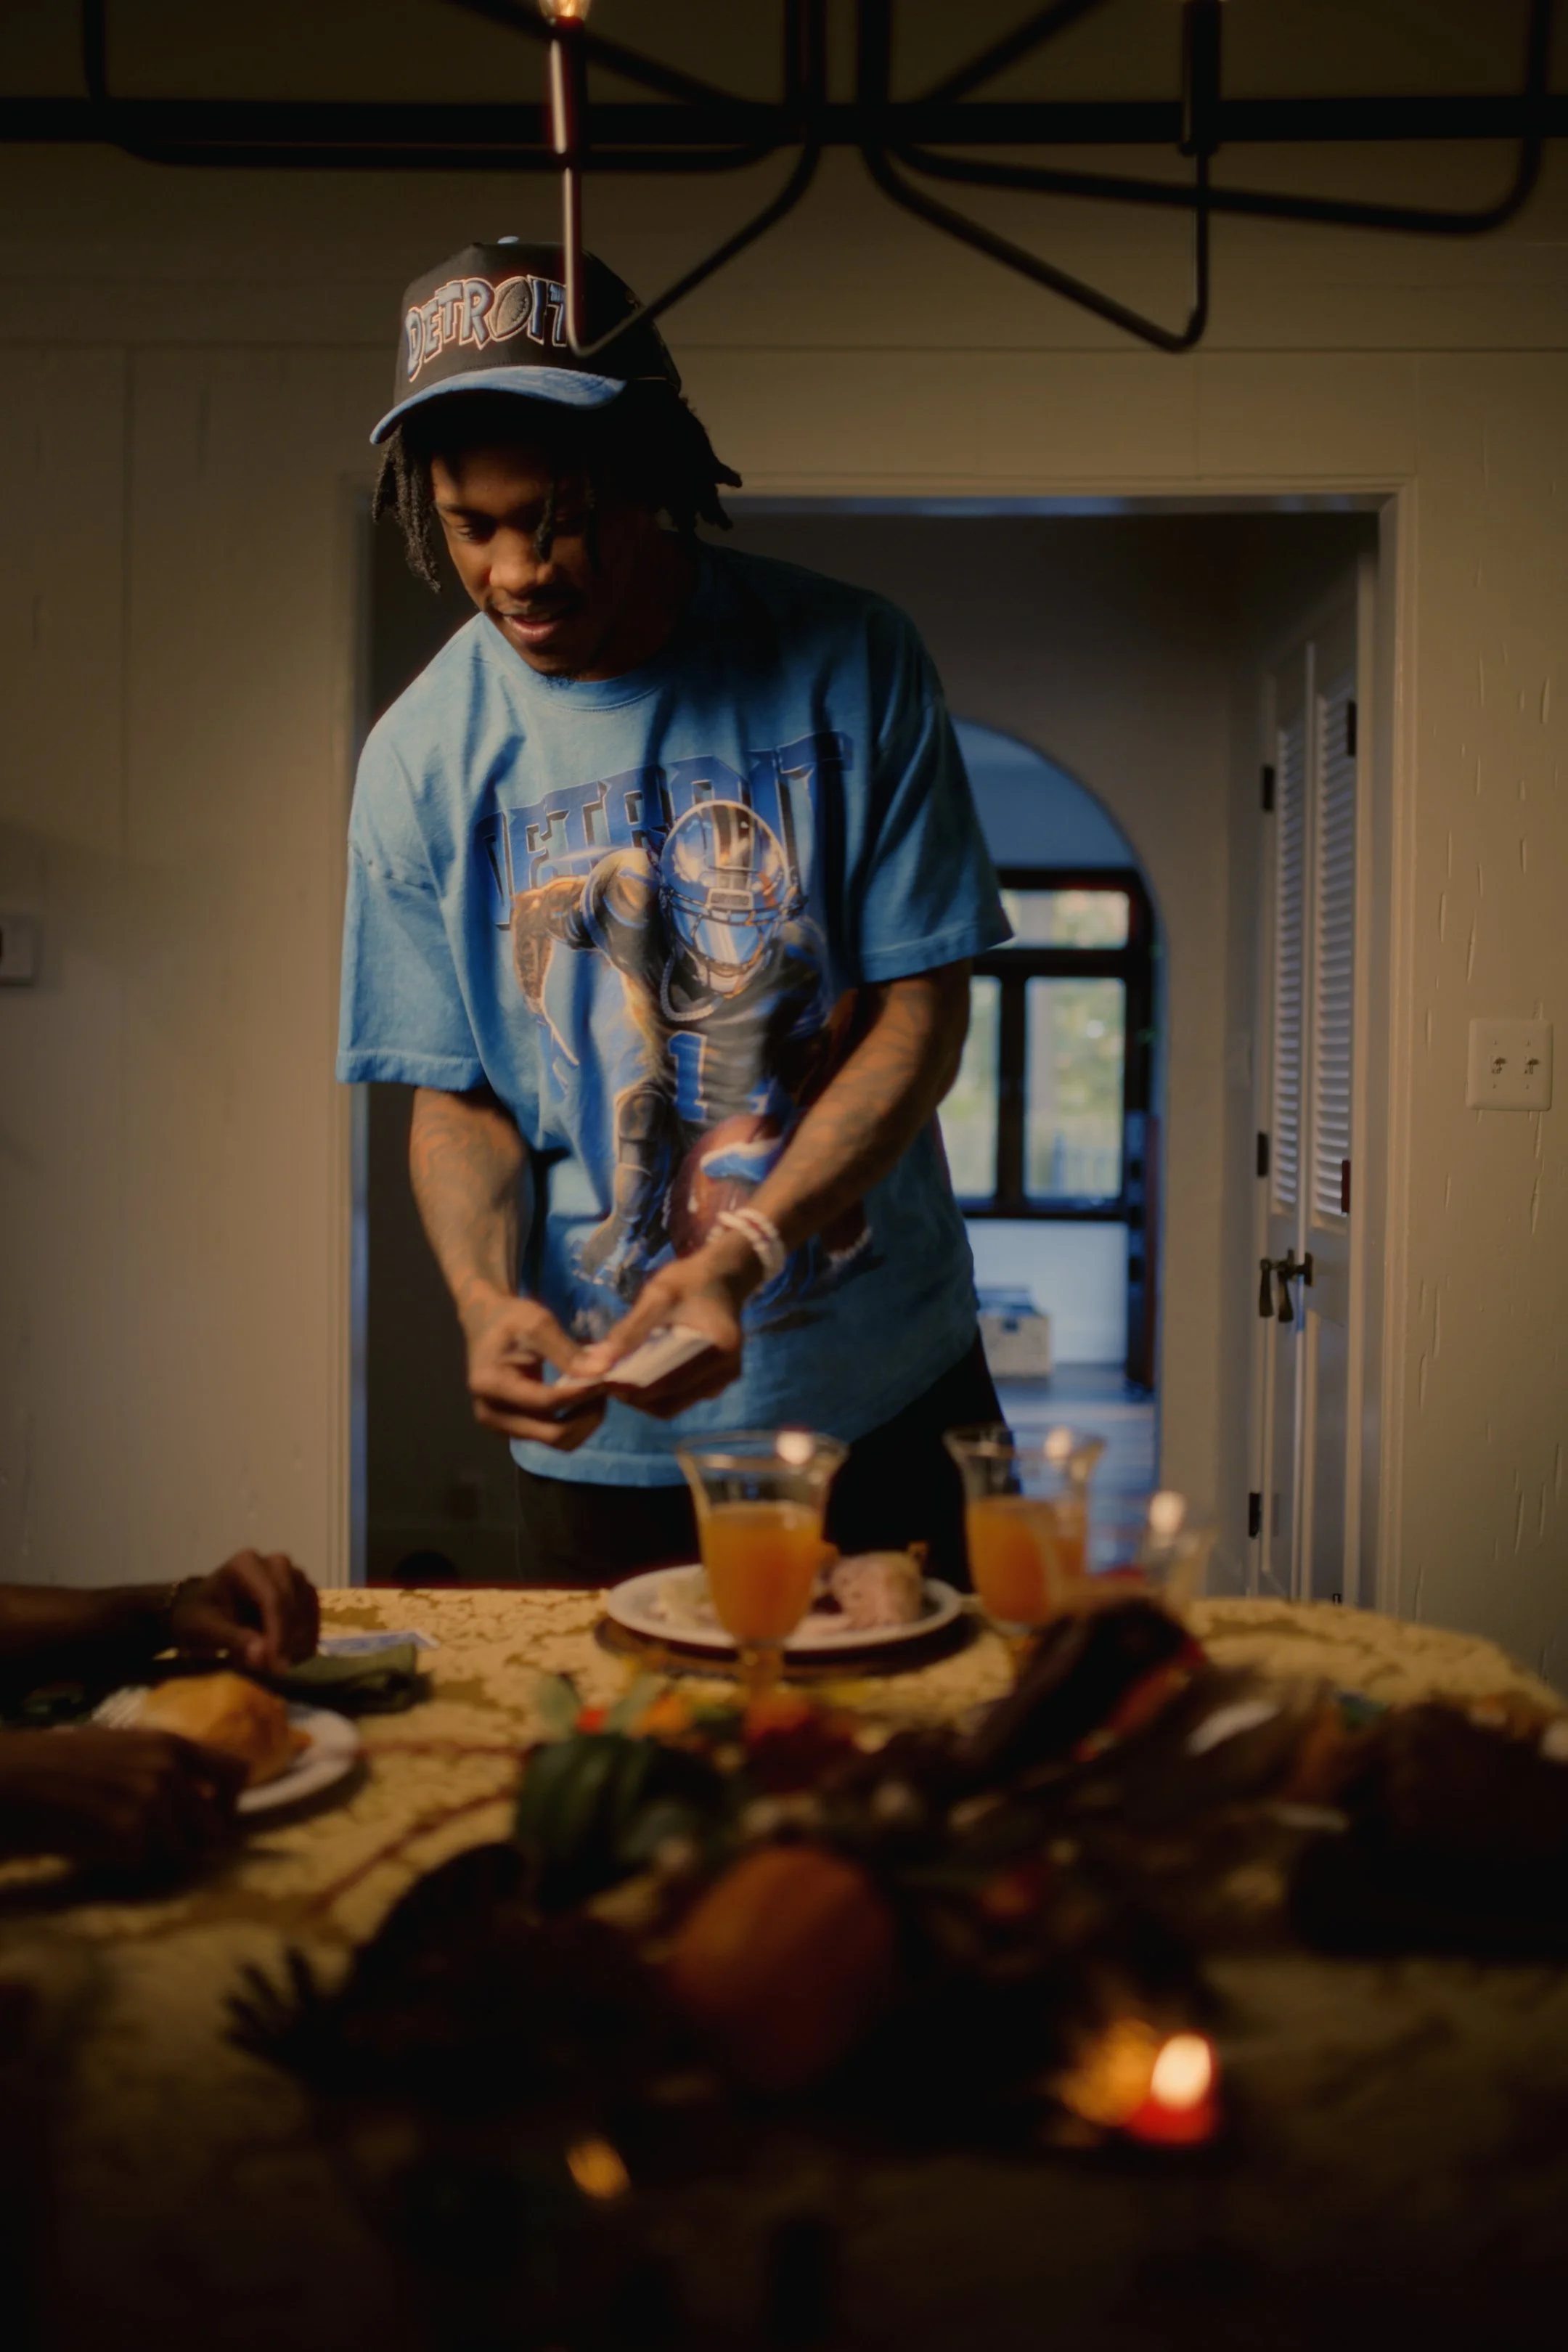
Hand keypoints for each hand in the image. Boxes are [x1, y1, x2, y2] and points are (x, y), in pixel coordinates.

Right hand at [0, 1730, 245, 1875]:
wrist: (15, 1778)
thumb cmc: (60, 1762)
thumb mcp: (124, 1747)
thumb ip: (166, 1766)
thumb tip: (205, 1799)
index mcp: (172, 1744)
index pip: (237, 1773)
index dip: (230, 1804)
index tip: (214, 1819)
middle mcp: (170, 1770)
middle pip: (215, 1828)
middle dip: (194, 1844)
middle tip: (162, 1847)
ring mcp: (152, 1802)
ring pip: (179, 1853)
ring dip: (153, 1856)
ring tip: (116, 1840)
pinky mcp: (129, 1833)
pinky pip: (143, 1865)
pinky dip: (124, 1865)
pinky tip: (97, 1847)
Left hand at [169, 1551, 320, 1674]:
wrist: (200, 1613)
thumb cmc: (198, 1618)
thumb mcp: (205, 1630)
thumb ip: (233, 1639)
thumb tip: (264, 1656)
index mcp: (246, 1565)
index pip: (272, 1598)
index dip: (278, 1633)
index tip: (277, 1666)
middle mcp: (273, 1563)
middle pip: (292, 1601)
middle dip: (288, 1639)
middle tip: (278, 1670)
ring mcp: (290, 1574)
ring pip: (306, 1605)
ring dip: (299, 1639)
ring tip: (283, 1665)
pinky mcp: (299, 1590)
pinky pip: (311, 1612)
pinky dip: (306, 1636)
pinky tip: (293, 1656)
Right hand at [463, 1285, 605, 1448]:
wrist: (487, 1324)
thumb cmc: (510, 1319)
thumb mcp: (538, 1323)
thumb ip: (568, 1351)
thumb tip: (603, 1370)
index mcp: (491, 1386)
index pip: (546, 1403)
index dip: (581, 1393)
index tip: (606, 1377)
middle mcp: (491, 1415)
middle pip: (553, 1434)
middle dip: (588, 1415)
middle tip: (605, 1387)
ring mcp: (502, 1427)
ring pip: (557, 1441)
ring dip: (584, 1421)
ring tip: (596, 1392)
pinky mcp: (514, 1430)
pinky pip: (552, 1437)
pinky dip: (574, 1422)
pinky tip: (583, 1398)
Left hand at [569, 1234, 758, 1419]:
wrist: (720, 1279)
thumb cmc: (690, 1282)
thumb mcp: (658, 1295)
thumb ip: (629, 1330)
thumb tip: (596, 1365)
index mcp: (720, 1349)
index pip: (669, 1382)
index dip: (631, 1387)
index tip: (600, 1379)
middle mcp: (727, 1372)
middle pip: (669, 1401)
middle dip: (633, 1395)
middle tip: (604, 1379)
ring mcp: (722, 1382)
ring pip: (671, 1406)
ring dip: (641, 1399)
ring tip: (616, 1378)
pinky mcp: (714, 1384)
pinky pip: (678, 1400)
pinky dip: (654, 1395)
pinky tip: (636, 1377)